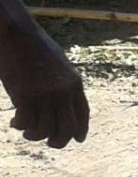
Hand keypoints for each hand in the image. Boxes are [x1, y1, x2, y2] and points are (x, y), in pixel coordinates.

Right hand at [1, 28, 88, 147]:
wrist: (17, 35)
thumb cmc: (35, 48)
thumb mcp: (59, 66)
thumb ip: (64, 85)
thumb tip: (63, 105)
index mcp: (75, 83)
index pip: (83, 114)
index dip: (81, 130)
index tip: (77, 140)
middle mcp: (63, 92)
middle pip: (66, 129)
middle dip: (59, 141)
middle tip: (49, 142)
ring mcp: (44, 94)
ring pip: (44, 130)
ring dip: (34, 135)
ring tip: (27, 130)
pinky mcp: (24, 96)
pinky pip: (26, 122)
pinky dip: (20, 125)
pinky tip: (15, 121)